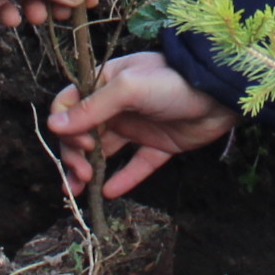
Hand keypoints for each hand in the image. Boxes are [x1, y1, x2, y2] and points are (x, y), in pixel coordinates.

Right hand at [48, 49, 237, 200]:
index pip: (69, 105)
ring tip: (80, 191)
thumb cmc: (173, 80)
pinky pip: (135, 165)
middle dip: (75, 155)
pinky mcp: (158, 145)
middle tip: (81, 174)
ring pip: (104, 152)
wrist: (220, 92)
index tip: (83, 143)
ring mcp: (137, 126)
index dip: (68, 126)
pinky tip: (109, 193)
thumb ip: (92, 108)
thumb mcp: (128, 88)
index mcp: (105, 83)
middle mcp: (117, 106)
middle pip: (82, 133)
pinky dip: (122, 179)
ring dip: (89, 171)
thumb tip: (54, 126)